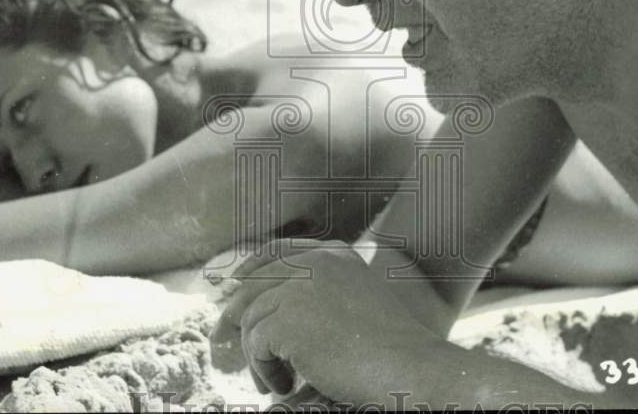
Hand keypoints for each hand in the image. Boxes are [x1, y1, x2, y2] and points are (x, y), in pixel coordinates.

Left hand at [210, 238, 443, 404]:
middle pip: (255, 283)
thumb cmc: (390, 350)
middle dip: (238, 315)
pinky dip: (264, 371)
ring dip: (259, 356)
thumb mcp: (357, 303)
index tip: (234, 285)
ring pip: (253, 320)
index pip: (278, 251)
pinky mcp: (287, 319)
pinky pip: (256, 346)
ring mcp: (300, 287)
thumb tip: (268, 309)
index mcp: (334, 253)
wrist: (408, 368)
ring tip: (275, 383)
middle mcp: (315, 261)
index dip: (252, 268)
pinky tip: (285, 387)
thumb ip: (321, 293)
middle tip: (228, 344)